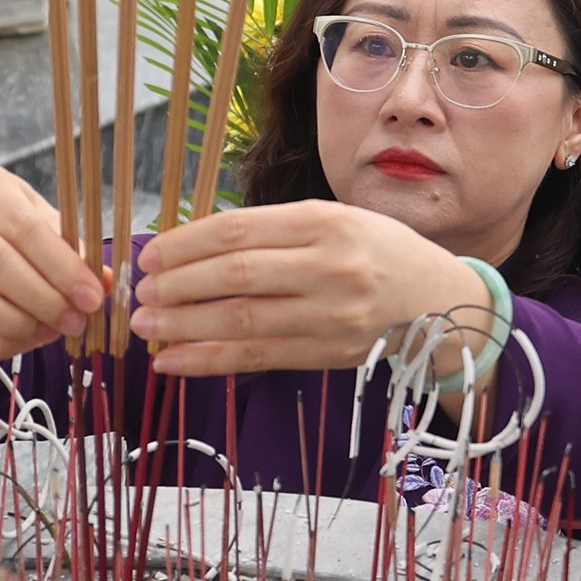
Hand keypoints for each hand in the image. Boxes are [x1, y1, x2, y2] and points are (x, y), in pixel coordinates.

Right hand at [0, 161, 103, 363]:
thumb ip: (72, 249)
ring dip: (18, 322)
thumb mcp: (40, 222)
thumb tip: (107, 283)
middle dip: (43, 298)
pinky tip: (27, 340)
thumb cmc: (6, 228)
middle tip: (76, 321)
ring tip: (52, 331)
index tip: (92, 296)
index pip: (23, 227)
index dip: (62, 266)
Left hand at [130, 200, 493, 379]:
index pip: (239, 230)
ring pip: (241, 322)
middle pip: (235, 277)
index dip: (186, 244)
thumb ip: (272, 231)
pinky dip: (208, 361)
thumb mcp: (334, 219)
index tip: (149, 254)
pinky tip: (172, 361)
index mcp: (327, 223)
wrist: (439, 300)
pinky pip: (257, 359)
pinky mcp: (329, 354)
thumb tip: (190, 249)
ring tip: (146, 327)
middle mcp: (331, 268)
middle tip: (141, 293)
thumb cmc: (378, 251)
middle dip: (177, 286)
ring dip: (183, 326)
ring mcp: (331, 315)